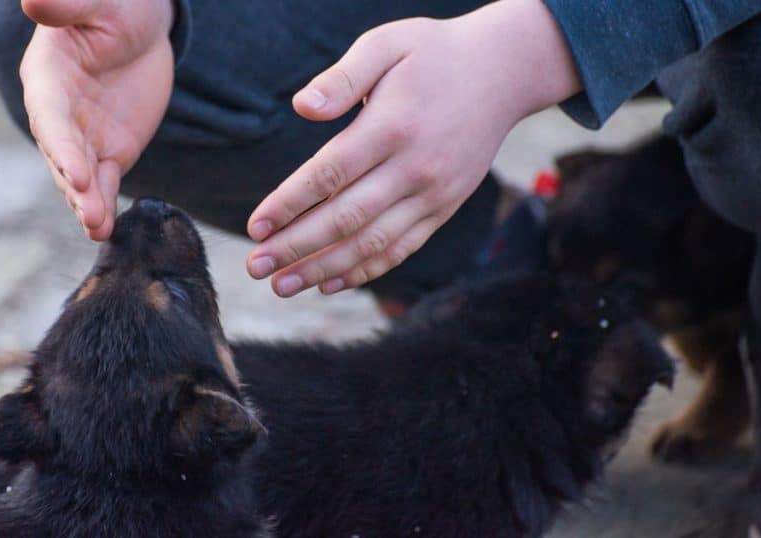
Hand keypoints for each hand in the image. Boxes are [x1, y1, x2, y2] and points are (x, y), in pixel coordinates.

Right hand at [20, 0, 174, 239]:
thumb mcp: (96, 0)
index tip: (77, 173)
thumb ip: (67, 4)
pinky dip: (105, 205)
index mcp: (47, 77)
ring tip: (97, 228)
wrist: (142, 27)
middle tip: (91, 212)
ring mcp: (82, 138)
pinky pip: (105, 183)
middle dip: (75, 185)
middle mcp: (58, 113)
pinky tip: (105, 230)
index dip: (62, 147)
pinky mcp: (109, 152)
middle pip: (62, 155)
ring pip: (80, 177)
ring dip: (87, 203)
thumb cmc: (115, 5)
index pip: (51, 118)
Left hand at [245, 0, 579, 296]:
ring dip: (324, 269)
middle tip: (255, 266)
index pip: (328, 175)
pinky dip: (365, 270)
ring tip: (282, 286)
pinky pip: (401, 248)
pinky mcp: (445, 208)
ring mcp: (433, 194)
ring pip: (372, 243)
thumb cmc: (433, 53)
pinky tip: (329, 283)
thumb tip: (301, 107)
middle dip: (296, 247)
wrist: (505, 71)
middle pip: (346, 218)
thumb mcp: (387, 44)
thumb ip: (341, 77)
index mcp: (392, 127)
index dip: (288, 205)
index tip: (255, 227)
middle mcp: (415, 168)